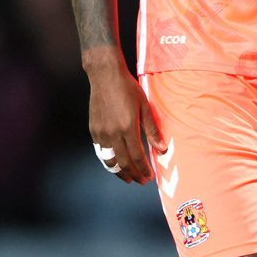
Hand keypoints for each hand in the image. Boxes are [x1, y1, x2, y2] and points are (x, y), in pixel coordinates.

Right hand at [86, 52, 166, 184]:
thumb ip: (152, 129)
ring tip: (128, 177)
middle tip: (141, 180)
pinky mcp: (94, 130)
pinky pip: (101, 152)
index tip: (149, 177)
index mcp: (128, 127)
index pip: (137, 156)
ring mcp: (101, 133)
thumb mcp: (145, 106)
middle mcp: (113, 133)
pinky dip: (109, 161)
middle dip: (133, 174)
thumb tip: (162, 148)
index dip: (143, 169)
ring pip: (109, 161)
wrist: (106, 76)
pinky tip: (116, 162)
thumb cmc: (128, 88)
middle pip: (123, 162)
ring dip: (119, 172)